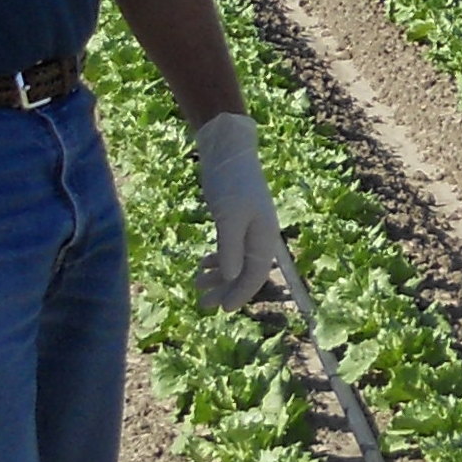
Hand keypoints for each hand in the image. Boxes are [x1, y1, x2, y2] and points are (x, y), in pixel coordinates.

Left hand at [191, 112, 280, 309]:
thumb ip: (230, 248)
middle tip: (203, 305)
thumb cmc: (231, 183)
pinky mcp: (234, 220)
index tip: (223, 310)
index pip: (255, 274)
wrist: (228, 151)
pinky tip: (203, 265)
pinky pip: (229, 249)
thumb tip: (230, 277)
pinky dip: (216, 259)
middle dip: (225, 289)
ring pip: (235, 261)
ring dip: (218, 276)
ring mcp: (247, 229)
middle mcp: (259, 237)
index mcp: (264, 237)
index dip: (240, 294)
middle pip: (245, 272)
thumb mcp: (230, 217)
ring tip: (197, 285)